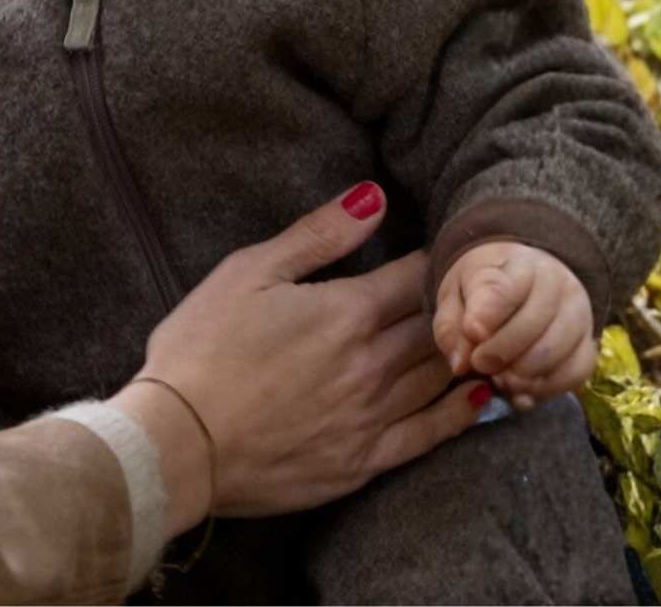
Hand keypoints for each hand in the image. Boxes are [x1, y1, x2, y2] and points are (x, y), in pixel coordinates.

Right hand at [108, 184, 489, 539]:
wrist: (178, 443)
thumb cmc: (202, 347)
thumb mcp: (249, 272)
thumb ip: (318, 235)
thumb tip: (373, 197)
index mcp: (346, 311)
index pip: (414, 276)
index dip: (435, 258)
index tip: (446, 247)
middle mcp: (372, 364)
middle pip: (435, 326)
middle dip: (454, 304)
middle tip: (470, 290)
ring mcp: (371, 418)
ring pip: (440, 376)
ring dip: (464, 352)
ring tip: (481, 334)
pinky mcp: (363, 463)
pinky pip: (431, 436)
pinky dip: (461, 414)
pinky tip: (477, 398)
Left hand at [433, 241, 596, 409]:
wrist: (523, 287)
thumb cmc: (483, 291)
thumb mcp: (456, 296)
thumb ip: (450, 326)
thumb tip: (460, 363)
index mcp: (519, 265)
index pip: (504, 290)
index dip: (486, 315)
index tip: (471, 332)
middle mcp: (558, 286)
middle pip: (533, 324)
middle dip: (501, 351)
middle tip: (479, 364)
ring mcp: (579, 317)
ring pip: (555, 352)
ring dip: (522, 375)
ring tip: (498, 378)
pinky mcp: (588, 348)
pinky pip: (573, 374)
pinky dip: (545, 389)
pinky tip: (521, 391)